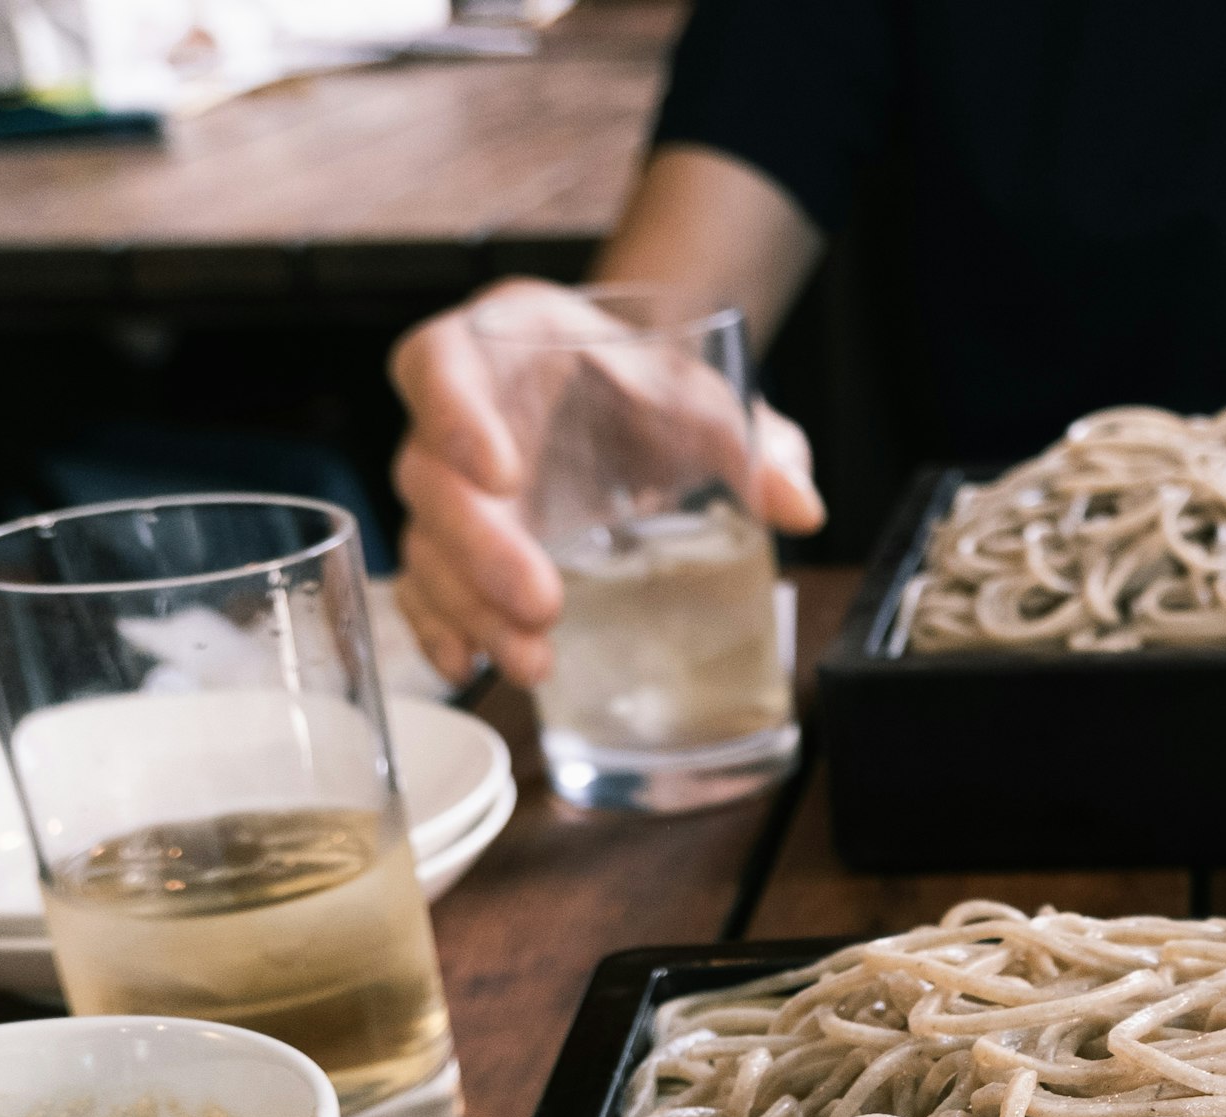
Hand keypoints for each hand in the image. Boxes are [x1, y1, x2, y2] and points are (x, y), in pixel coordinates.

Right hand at [388, 278, 824, 691]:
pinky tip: (471, 666)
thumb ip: (753, 442)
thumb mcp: (705, 400)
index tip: (500, 474)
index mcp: (500, 341)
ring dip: (469, 606)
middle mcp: (453, 411)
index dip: (453, 416)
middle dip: (480, 548)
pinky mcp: (453, 540)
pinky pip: (423, 584)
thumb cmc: (649, 388)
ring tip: (532, 660)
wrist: (630, 405)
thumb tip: (801, 506)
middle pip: (428, 475)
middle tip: (541, 602)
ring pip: (426, 542)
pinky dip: (440, 629)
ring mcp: (447, 481)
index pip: (438, 362)